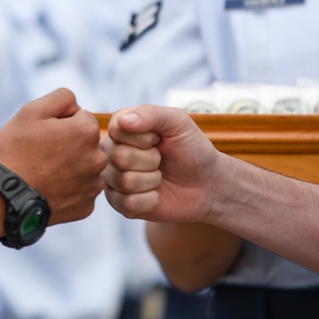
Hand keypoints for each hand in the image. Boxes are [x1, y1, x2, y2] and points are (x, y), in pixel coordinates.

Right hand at [0, 88, 104, 223]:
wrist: (2, 198)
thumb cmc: (14, 151)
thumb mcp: (31, 111)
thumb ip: (61, 97)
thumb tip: (77, 106)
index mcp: (86, 131)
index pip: (81, 116)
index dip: (60, 122)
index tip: (43, 134)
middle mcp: (97, 159)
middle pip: (86, 143)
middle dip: (69, 144)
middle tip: (41, 154)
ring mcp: (92, 186)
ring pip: (84, 167)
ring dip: (70, 167)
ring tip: (43, 173)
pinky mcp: (86, 207)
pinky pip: (80, 191)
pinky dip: (68, 189)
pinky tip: (48, 189)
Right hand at [101, 105, 221, 222]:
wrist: (207, 184)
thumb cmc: (192, 149)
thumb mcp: (178, 122)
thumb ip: (150, 114)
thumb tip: (121, 121)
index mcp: (121, 129)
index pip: (116, 131)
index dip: (144, 138)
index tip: (158, 139)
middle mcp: (111, 153)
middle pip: (119, 157)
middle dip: (150, 160)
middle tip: (161, 160)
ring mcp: (114, 179)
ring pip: (124, 182)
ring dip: (152, 180)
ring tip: (160, 176)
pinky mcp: (120, 204)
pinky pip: (127, 204)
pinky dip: (150, 200)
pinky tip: (156, 195)